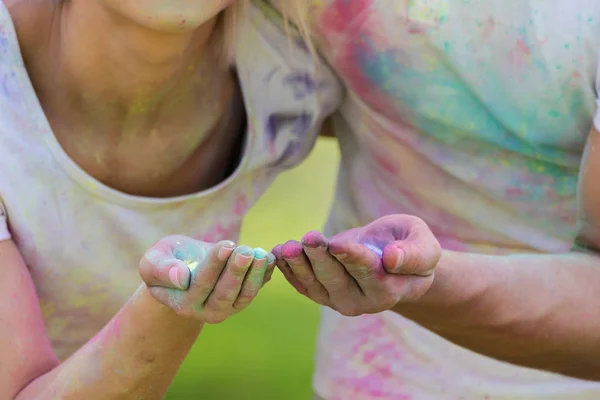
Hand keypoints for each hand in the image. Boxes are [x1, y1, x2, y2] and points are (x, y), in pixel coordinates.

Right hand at [139, 235, 275, 322]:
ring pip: (244, 295)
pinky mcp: (241, 299)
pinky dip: (264, 275)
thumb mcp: (153, 261)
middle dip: (237, 271)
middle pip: (224, 293)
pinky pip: (255, 289)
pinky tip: (270, 258)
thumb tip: (181, 278)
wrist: (183, 267)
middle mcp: (205, 310)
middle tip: (246, 250)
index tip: (226, 245)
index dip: (214, 265)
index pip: (200, 284)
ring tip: (260, 254)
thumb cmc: (166, 261)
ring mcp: (227, 307)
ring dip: (254, 275)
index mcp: (182, 302)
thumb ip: (161, 269)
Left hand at [273, 215, 440, 315]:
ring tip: (286, 247)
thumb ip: (414, 254)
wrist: (394, 259)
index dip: (352, 258)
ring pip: (315, 284)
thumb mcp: (424, 244)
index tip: (337, 244)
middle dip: (320, 258)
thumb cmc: (411, 247)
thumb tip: (393, 259)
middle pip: (336, 279)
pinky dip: (288, 269)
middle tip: (308, 238)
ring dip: (298, 265)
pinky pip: (302, 284)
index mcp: (390, 290)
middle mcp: (363, 302)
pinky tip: (277, 253)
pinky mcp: (322, 294)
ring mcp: (340, 301)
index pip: (368, 274)